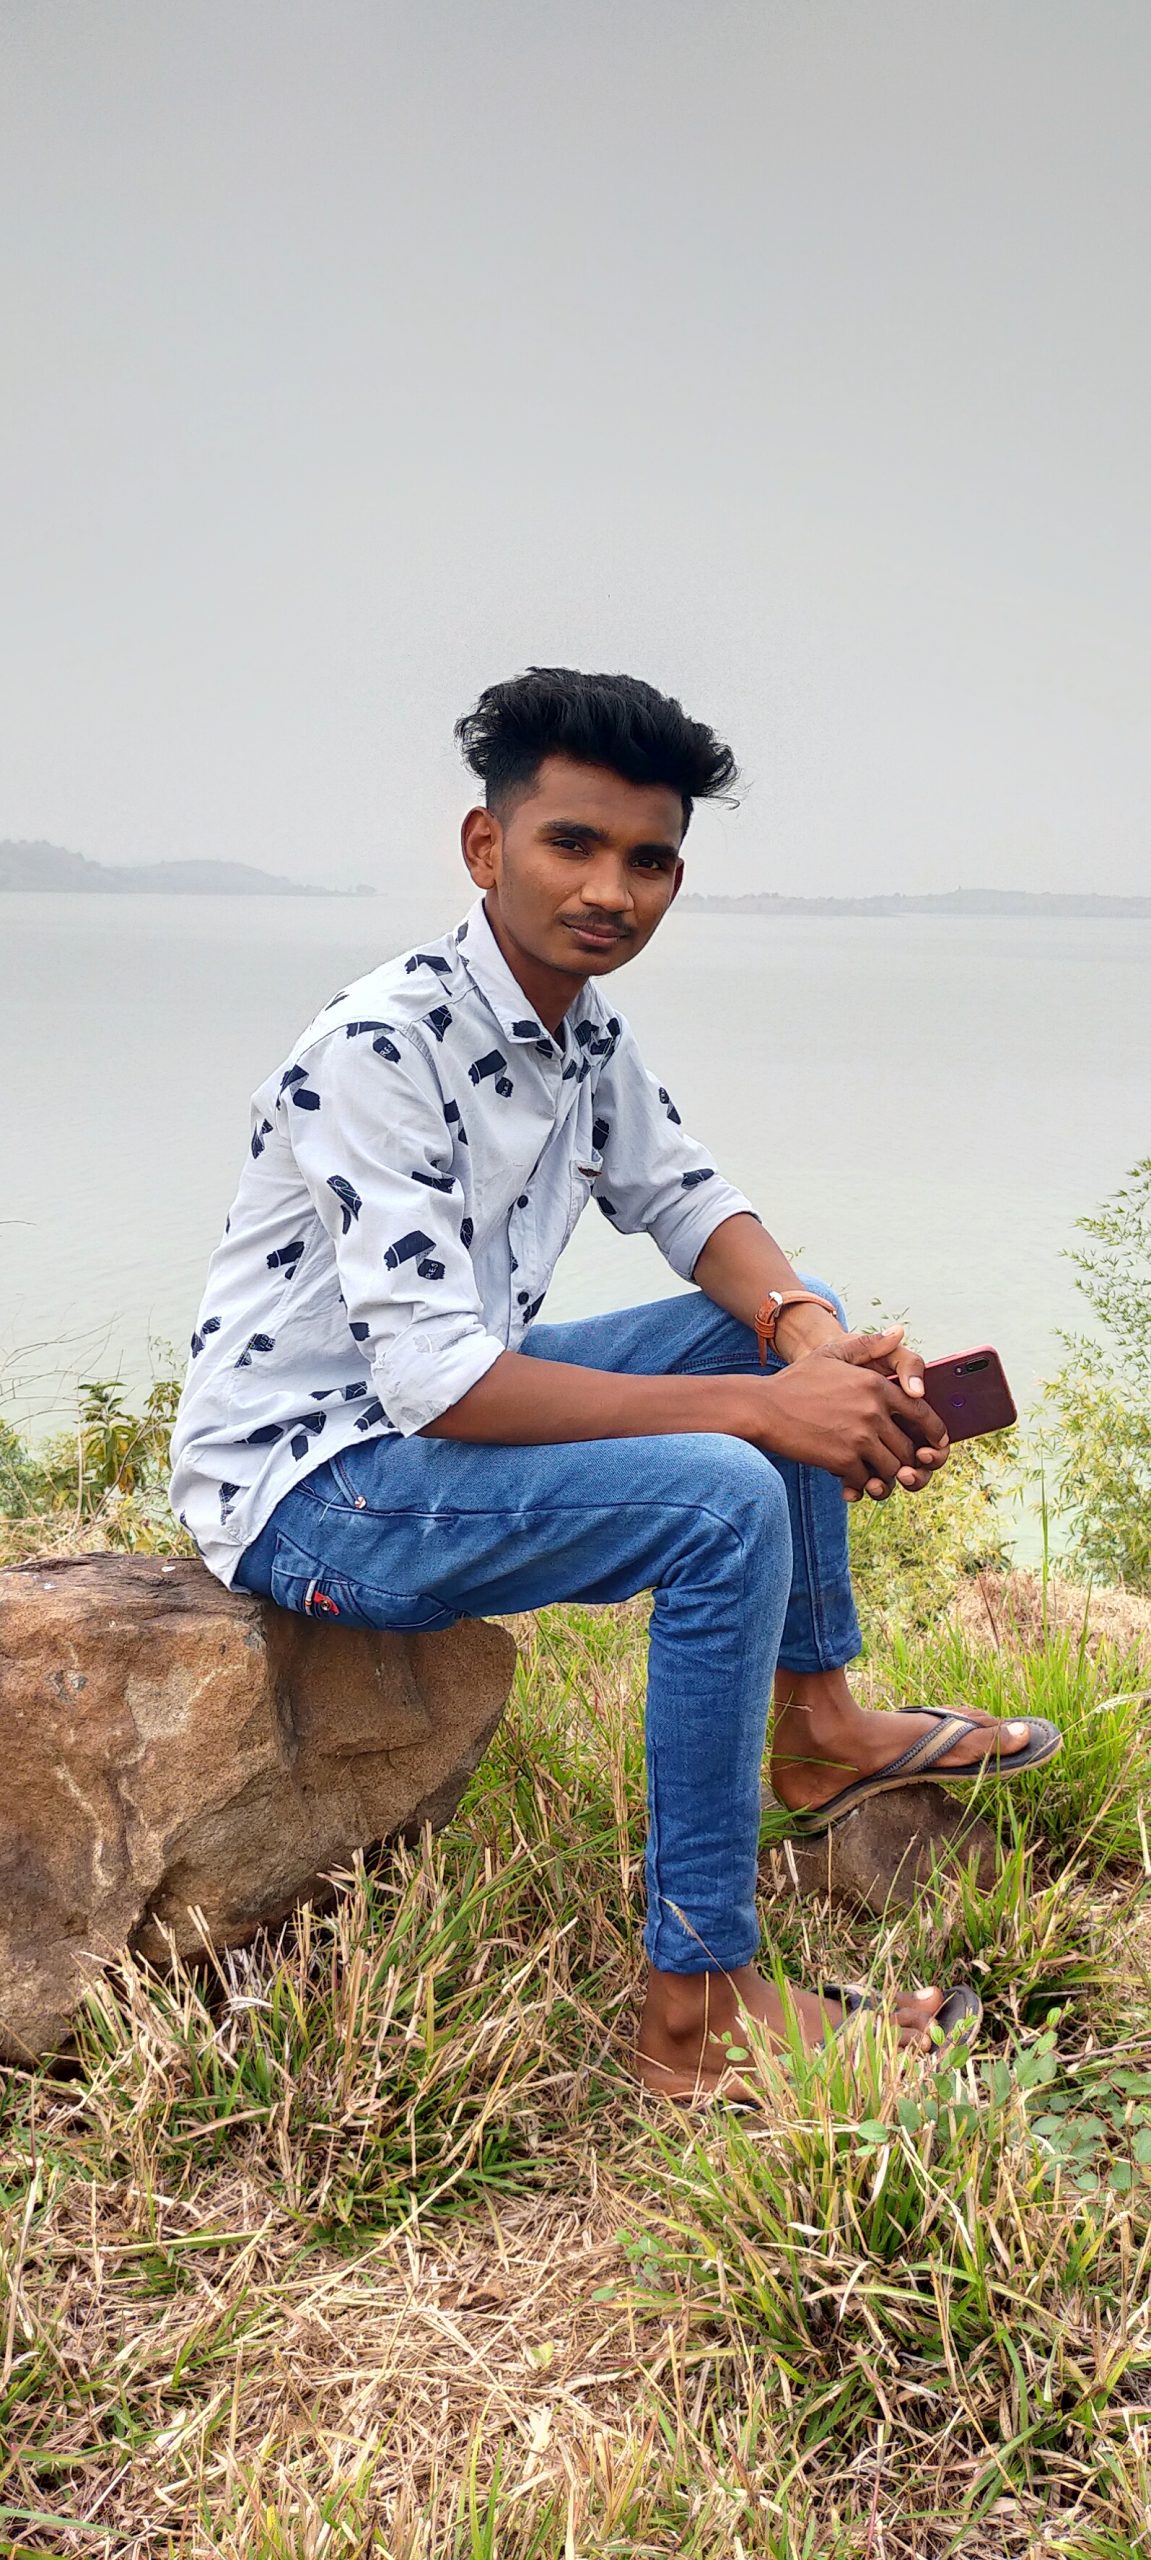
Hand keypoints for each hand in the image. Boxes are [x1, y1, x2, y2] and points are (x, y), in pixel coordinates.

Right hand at [751, 1323, 949, 1497]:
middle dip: (906, 1460)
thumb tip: (900, 1332)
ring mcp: (859, 1436)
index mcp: (875, 1385)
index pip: (921, 1412)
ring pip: (892, 1468)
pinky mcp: (842, 1459)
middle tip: (898, 1465)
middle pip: (908, 1447)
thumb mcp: (833, 1353)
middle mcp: (873, 1410)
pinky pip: (866, 1480)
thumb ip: (869, 1344)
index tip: (935, 1444)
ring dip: (885, 1475)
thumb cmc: (797, 1381)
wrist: (764, 1408)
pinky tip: (851, 1478)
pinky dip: (862, 1483)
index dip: (934, 1432)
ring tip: (874, 1473)